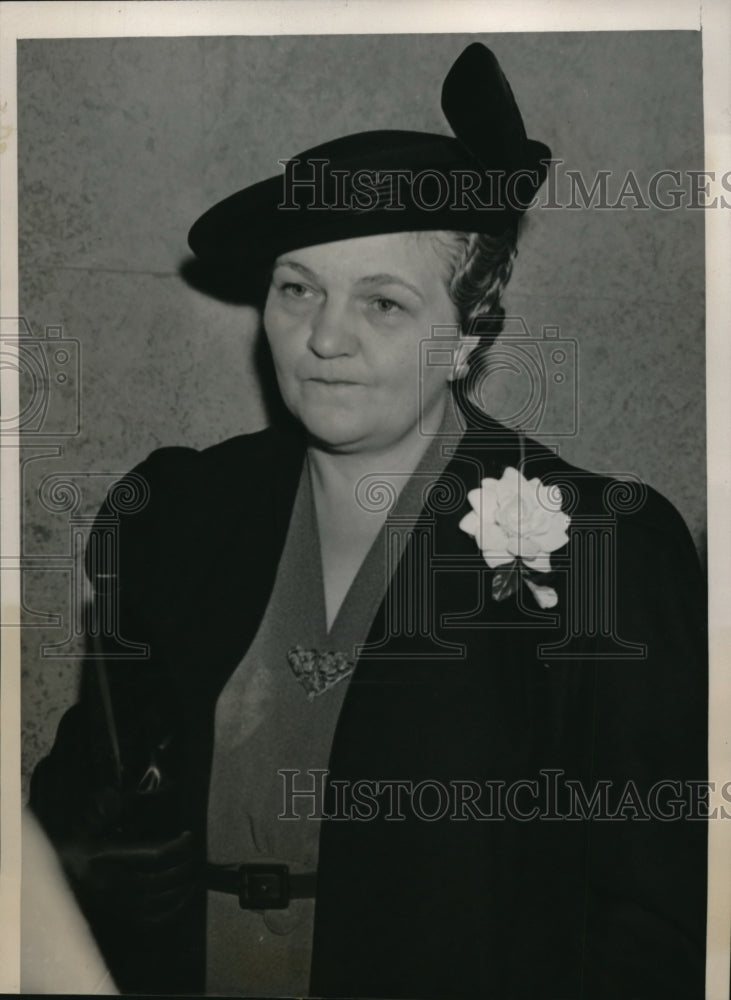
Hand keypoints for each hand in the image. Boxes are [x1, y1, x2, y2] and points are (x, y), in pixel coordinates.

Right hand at [59, 786, 200, 926]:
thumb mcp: (87, 826)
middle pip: (162, 879)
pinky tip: (183, 895)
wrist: (54, 883)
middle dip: (185, 866)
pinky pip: (153, 920)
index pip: (153, 857)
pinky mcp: (119, 917)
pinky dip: (173, 909)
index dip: (177, 848)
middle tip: (197, 852)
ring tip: (196, 871)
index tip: (188, 836)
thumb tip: (117, 798)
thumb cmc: (75, 850)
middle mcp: (113, 885)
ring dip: (184, 887)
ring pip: (161, 901)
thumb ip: (104, 811)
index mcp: (107, 860)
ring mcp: (117, 905)